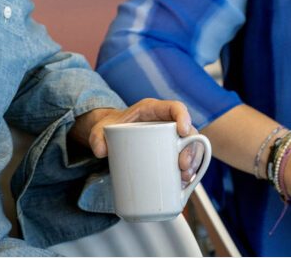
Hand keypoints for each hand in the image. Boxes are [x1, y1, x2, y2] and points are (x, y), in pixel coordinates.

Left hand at [73, 98, 201, 180]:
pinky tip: (185, 183)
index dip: (183, 116)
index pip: (175, 107)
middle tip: (182, 166)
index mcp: (153, 110)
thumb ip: (96, 137)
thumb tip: (100, 151)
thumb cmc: (110, 128)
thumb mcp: (100, 129)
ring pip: (191, 148)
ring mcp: (171, 139)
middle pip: (189, 131)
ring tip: (184, 178)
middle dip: (191, 149)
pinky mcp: (171, 153)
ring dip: (193, 163)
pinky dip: (190, 172)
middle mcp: (167, 122)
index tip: (182, 131)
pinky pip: (187, 160)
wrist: (112, 137)